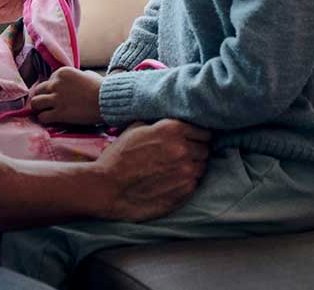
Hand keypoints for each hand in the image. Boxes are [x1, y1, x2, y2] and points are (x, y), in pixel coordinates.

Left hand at [30, 67, 103, 125]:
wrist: (108, 101)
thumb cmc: (101, 88)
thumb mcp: (86, 75)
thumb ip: (74, 77)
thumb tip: (72, 82)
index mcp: (61, 72)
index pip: (48, 81)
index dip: (52, 90)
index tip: (59, 96)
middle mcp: (56, 84)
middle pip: (38, 90)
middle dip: (43, 98)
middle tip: (48, 105)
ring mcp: (56, 98)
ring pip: (35, 103)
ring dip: (39, 108)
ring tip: (46, 112)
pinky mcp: (59, 113)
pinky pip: (42, 117)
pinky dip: (45, 119)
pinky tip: (52, 120)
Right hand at [94, 119, 211, 221]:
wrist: (108, 187)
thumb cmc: (119, 156)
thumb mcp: (135, 127)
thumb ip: (159, 123)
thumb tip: (174, 122)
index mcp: (172, 128)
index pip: (204, 130)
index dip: (197, 135)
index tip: (191, 139)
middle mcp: (183, 149)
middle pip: (205, 149)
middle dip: (195, 151)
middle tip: (181, 155)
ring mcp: (186, 172)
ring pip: (202, 167)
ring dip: (192, 167)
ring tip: (174, 169)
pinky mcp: (185, 192)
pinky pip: (195, 183)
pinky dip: (187, 182)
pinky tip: (171, 181)